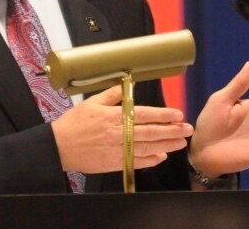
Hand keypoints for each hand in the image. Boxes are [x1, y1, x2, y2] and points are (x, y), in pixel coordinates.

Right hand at [52, 85, 193, 173]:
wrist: (60, 146)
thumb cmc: (74, 123)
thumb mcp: (91, 102)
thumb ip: (111, 94)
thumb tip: (127, 84)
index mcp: (113, 116)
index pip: (143, 114)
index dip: (162, 115)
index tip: (177, 114)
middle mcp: (118, 133)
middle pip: (150, 132)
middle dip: (172, 130)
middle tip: (188, 129)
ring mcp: (118, 150)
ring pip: (148, 147)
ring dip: (167, 144)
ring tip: (181, 142)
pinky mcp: (115, 163)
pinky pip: (138, 162)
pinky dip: (151, 159)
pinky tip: (162, 155)